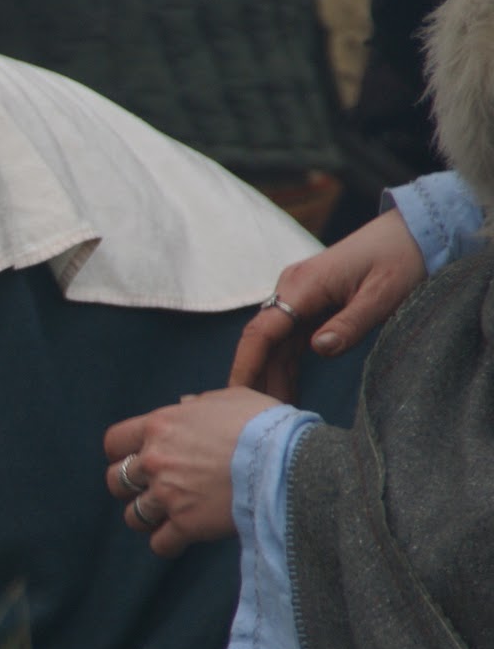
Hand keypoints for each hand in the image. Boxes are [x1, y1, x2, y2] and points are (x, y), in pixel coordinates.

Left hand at [103, 388, 278, 557]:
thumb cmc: (264, 425)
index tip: (136, 459)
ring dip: (146, 517)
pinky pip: (159, 544)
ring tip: (165, 516)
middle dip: (129, 487)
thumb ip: (199, 404)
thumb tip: (185, 405)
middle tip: (151, 489)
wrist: (288, 462)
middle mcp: (156, 460)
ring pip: (132, 516)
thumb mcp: (230, 398)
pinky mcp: (186, 524)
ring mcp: (168, 494)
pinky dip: (167, 544)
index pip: (114, 442)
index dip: (122, 453)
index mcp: (160, 426)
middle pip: (115, 480)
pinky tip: (181, 538)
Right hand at [229, 208, 424, 399]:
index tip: (235, 396)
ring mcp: (298, 294)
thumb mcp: (382, 295)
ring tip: (272, 412)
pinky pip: (289, 338)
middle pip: (261, 341)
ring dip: (271, 375)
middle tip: (254, 418)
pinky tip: (286, 389)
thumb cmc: (401, 257)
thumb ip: (349, 324)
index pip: (261, 332)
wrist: (412, 231)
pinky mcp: (309, 302)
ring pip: (274, 342)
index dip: (245, 365)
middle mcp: (291, 288)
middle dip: (254, 378)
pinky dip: (286, 364)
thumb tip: (318, 350)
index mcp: (303, 286)